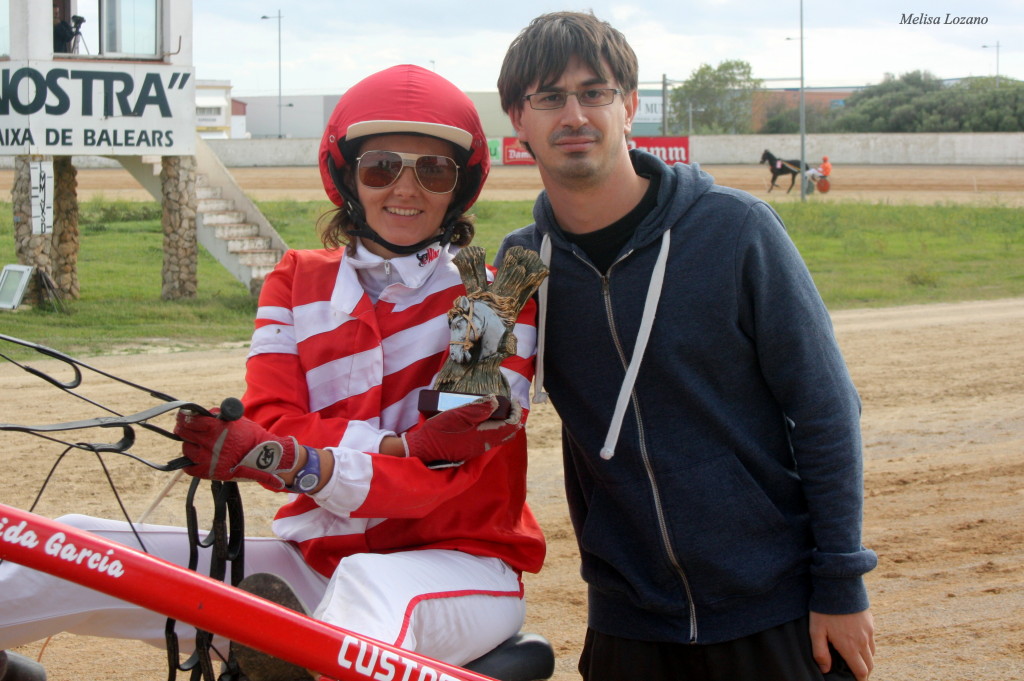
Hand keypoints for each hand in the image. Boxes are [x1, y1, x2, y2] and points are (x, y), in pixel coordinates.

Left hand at [174, 408, 297, 489]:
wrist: (264, 457)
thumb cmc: (250, 436)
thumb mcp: (234, 419)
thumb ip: (215, 416)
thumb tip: (198, 414)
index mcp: (216, 428)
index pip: (190, 420)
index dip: (184, 416)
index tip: (182, 416)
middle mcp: (210, 443)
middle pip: (184, 433)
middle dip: (183, 428)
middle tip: (184, 428)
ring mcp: (208, 459)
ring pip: (186, 449)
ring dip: (189, 445)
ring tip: (198, 444)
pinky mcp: (209, 472)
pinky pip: (189, 467)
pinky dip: (190, 463)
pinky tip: (197, 458)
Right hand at [403, 396, 522, 462]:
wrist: (424, 450)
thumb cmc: (439, 431)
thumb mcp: (457, 415)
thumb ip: (478, 409)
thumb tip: (496, 401)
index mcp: (485, 436)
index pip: (511, 425)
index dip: (516, 412)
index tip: (513, 400)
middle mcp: (485, 445)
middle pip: (509, 433)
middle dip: (513, 418)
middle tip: (509, 404)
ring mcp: (478, 449)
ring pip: (500, 437)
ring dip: (504, 423)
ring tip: (498, 409)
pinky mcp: (470, 449)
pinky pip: (490, 439)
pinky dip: (495, 428)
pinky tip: (485, 419)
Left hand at [810, 610, 874, 680]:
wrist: (839, 585)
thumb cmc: (824, 609)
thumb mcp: (816, 631)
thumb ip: (820, 652)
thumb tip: (825, 669)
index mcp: (850, 647)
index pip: (861, 671)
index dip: (859, 680)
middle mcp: (863, 641)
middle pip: (869, 665)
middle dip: (864, 672)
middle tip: (854, 673)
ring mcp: (869, 631)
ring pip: (872, 652)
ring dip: (866, 659)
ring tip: (854, 658)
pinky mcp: (870, 621)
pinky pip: (872, 638)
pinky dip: (867, 645)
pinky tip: (856, 640)